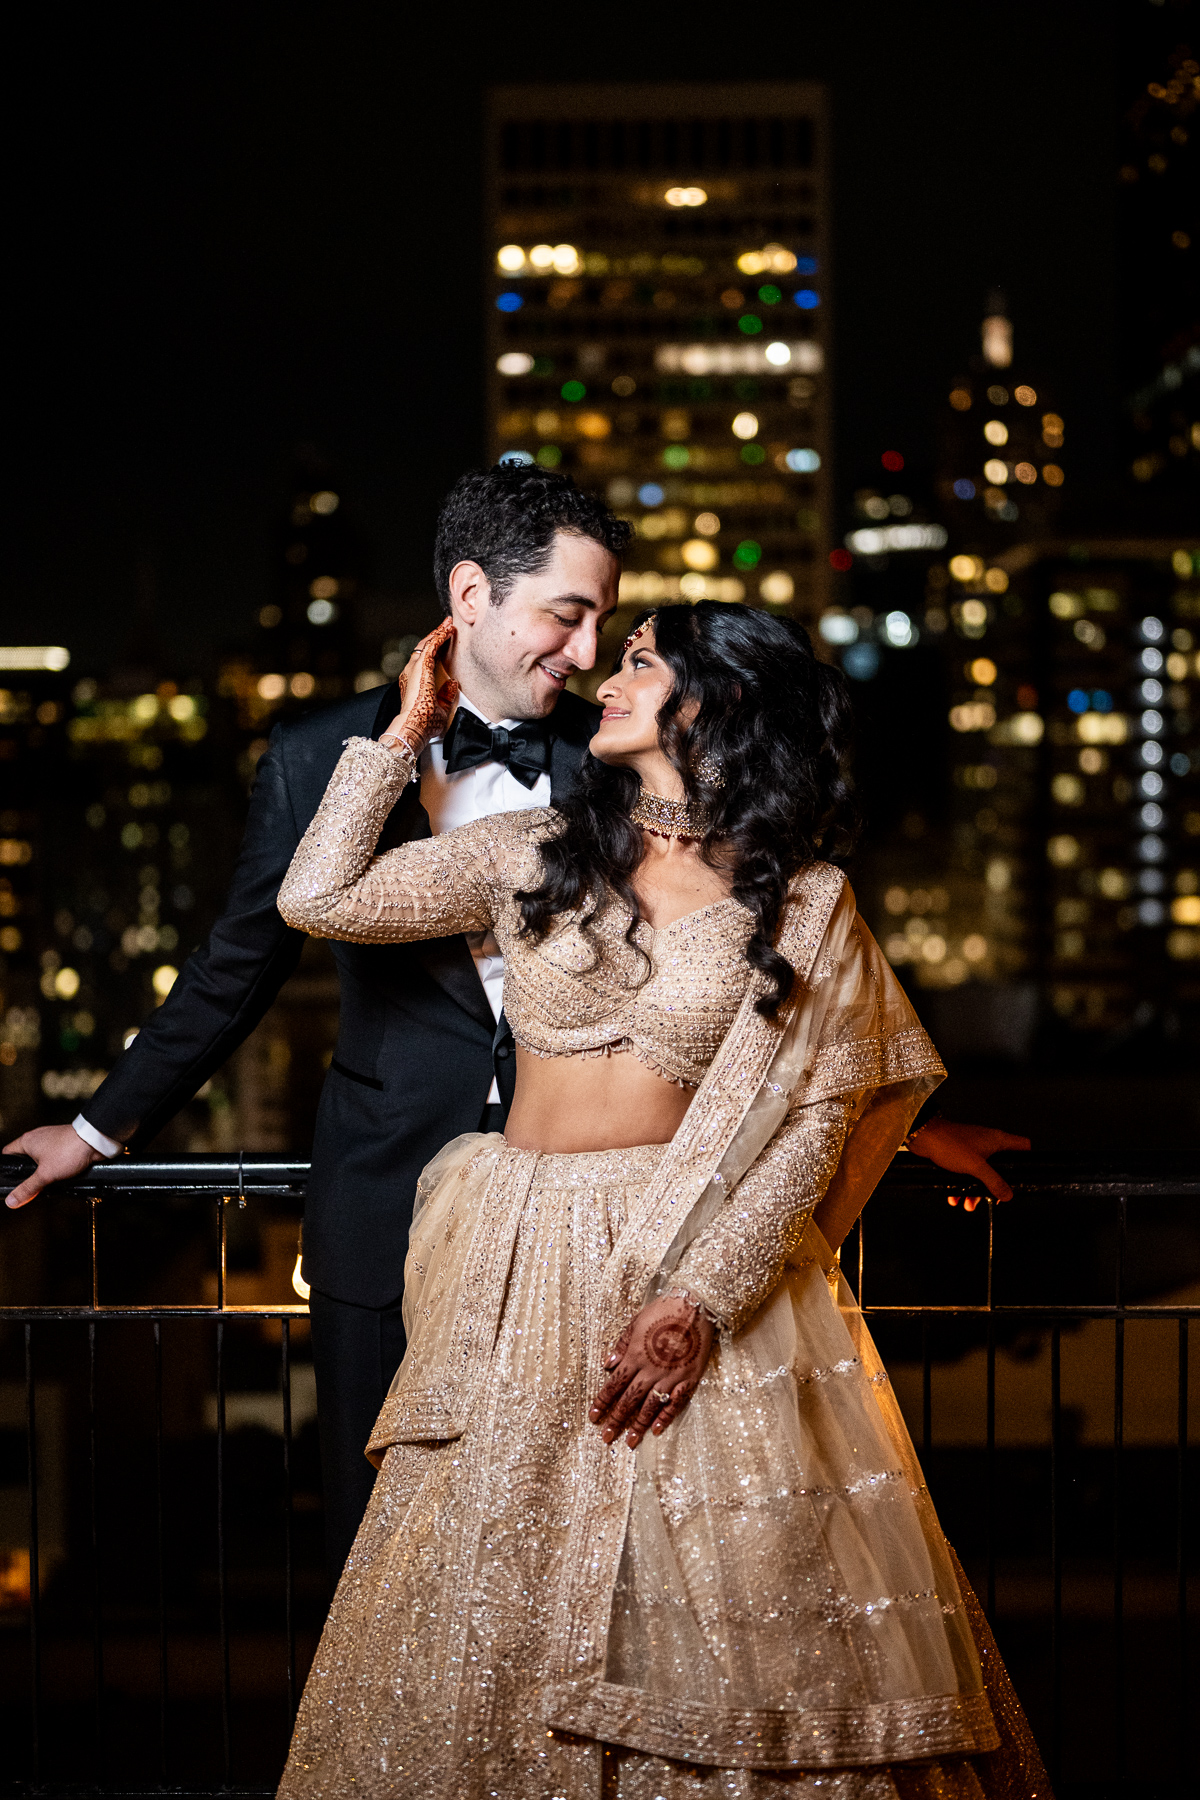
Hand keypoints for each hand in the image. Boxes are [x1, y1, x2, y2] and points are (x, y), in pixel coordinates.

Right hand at [3, 1123, 105, 1208]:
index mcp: (27, 1141)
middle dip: (27, 1173)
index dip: (6, 1167)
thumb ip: (28, 1188)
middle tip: (29, 1184)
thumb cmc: (71, 1149)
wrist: (95, 1141)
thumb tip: (12, 1199)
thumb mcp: (45, 1175)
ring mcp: (52, 1141)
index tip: (9, 1179)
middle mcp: (38, 1138)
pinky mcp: (64, 1145)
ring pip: (40, 1159)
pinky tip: (60, 1176)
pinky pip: (55, 1159)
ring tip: (46, 1181)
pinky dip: (56, 1168)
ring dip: (43, 1171)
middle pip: (24, 1158)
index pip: (7, 1153)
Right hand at [383, 619, 457, 757]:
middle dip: (435, 636)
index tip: (444, 640)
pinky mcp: (420, 667)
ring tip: (448, 624)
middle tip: (446, 626)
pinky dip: (439, 637)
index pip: (424, 661)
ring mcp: (413, 669)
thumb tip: (453, 683)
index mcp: (415, 683)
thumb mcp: (440, 708)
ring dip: (438, 633)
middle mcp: (411, 673)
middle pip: (423, 649)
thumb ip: (445, 695)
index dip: (434, 649)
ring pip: (426, 645)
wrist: (415, 726)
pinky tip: (447, 630)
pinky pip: (430, 647)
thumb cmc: (424, 724)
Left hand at [589, 1294, 713, 1449]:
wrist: (696, 1307)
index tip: (593, 1416)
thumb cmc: (663, 1310)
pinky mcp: (688, 1379)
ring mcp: (670, 1376)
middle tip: (606, 1437)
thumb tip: (608, 1363)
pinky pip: (675, 1403)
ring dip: (638, 1425)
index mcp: (635, 1355)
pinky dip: (666, 1417)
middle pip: (629, 1399)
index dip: (603, 1401)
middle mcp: (650, 1370)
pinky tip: (657, 1430)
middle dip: (616, 1419)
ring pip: (650, 1406)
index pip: (614, 1383)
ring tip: (629, 1441)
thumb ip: (622, 1345)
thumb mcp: (636, 1322)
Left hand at [906, 1120, 1030, 1209]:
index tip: (1024, 1175)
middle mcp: (987, 1142)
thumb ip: (994, 1181)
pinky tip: (955, 1197)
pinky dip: (962, 1186)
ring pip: (981, 1172)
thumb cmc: (950, 1143)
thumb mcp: (976, 1167)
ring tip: (968, 1204)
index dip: (1027, 1160)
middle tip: (992, 1198)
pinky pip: (966, 1173)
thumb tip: (1007, 1194)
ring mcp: (973, 1148)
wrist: (923, 1138)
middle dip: (995, 1185)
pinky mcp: (959, 1153)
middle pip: (1001, 1166)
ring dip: (975, 1190)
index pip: (1023, 1146)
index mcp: (997, 1140)